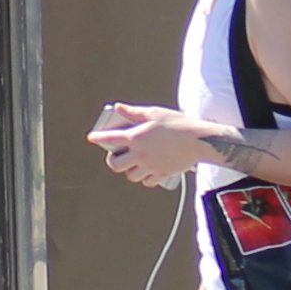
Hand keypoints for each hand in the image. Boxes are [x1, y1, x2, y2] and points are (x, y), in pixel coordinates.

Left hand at [83, 102, 212, 189]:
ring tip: (135, 162)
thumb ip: (134, 112)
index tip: (92, 137)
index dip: (98, 138)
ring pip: (131, 176)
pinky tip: (149, 170)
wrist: (199, 140)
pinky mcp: (162, 174)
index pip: (110, 139)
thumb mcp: (154, 113)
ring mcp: (150, 166)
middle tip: (117, 155)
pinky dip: (146, 178)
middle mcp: (140, 154)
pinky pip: (148, 181)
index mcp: (136, 137)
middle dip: (113, 161)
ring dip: (130, 170)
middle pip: (116, 165)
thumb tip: (119, 107)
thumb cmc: (177, 123)